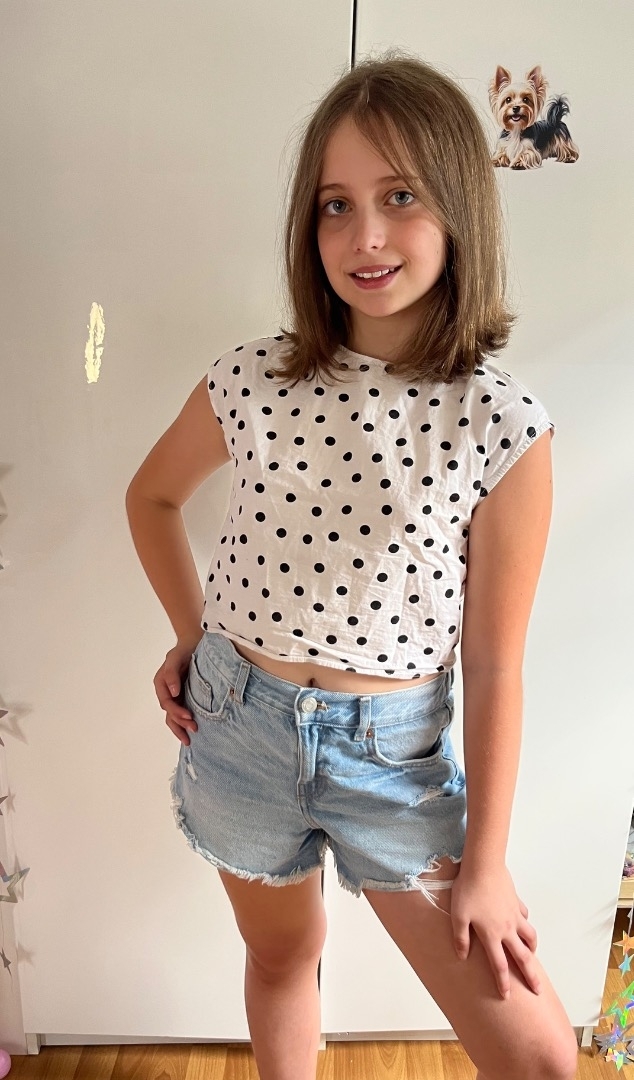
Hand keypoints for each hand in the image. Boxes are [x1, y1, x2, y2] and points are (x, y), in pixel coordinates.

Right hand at [154, 636, 201, 744]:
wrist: (195, 643)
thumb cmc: (184, 648)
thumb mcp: (176, 656)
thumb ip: (172, 672)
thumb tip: (173, 692)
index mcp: (161, 683)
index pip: (167, 702)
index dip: (177, 712)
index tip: (189, 717)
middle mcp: (166, 691)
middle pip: (170, 713)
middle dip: (180, 723)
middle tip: (194, 730)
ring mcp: (175, 696)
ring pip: (173, 717)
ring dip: (180, 728)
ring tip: (190, 740)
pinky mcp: (184, 697)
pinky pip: (181, 713)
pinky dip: (184, 723)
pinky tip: (191, 732)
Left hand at [450, 863, 540, 999]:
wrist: (483, 866)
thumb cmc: (468, 890)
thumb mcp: (458, 916)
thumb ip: (461, 938)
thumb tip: (462, 957)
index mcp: (492, 935)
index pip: (499, 965)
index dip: (503, 983)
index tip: (507, 996)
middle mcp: (507, 929)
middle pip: (523, 957)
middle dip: (531, 976)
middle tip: (538, 990)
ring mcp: (514, 915)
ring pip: (529, 936)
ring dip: (532, 948)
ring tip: (533, 956)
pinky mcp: (516, 901)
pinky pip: (525, 917)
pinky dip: (526, 924)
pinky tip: (523, 924)